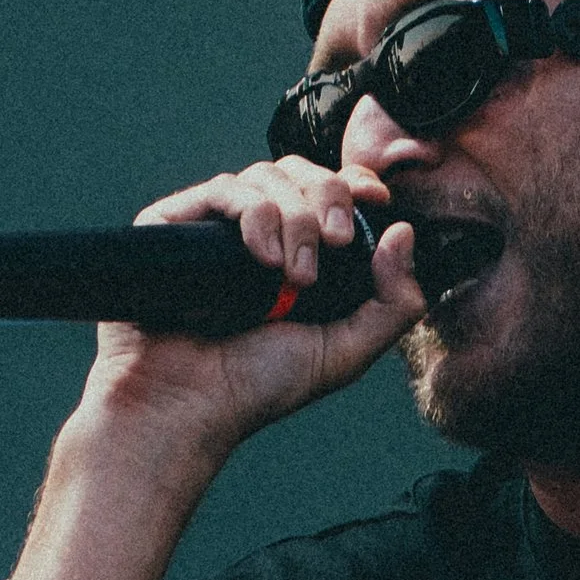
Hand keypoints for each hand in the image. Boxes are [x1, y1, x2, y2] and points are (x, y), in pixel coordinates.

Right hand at [85, 157, 425, 460]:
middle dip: (329, 198)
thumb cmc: (257, 387)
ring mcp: (214, 227)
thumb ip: (393, 303)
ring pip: (266, 177)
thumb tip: (406, 233)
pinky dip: (254, 214)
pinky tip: (263, 258)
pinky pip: (223, 190)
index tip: (375, 197)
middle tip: (336, 242)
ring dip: (294, 216)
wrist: (186, 406)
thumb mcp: (346, 352)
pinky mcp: (174, 223)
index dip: (354, 183)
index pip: (328, 191)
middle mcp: (257, 235)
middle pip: (300, 173)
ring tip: (293, 275)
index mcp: (298, 254)